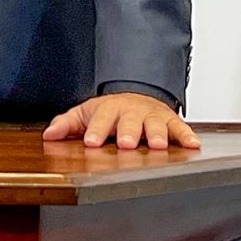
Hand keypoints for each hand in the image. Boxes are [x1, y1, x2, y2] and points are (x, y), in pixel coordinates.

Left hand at [44, 92, 200, 150]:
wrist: (136, 95)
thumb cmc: (109, 111)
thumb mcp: (86, 113)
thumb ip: (67, 124)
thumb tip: (48, 135)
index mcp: (108, 109)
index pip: (100, 120)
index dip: (95, 131)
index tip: (91, 142)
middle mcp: (131, 111)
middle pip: (129, 122)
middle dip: (128, 132)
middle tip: (126, 144)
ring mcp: (151, 115)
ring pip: (155, 124)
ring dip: (157, 134)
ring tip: (158, 145)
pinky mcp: (170, 120)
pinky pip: (180, 127)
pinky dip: (187, 135)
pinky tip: (192, 145)